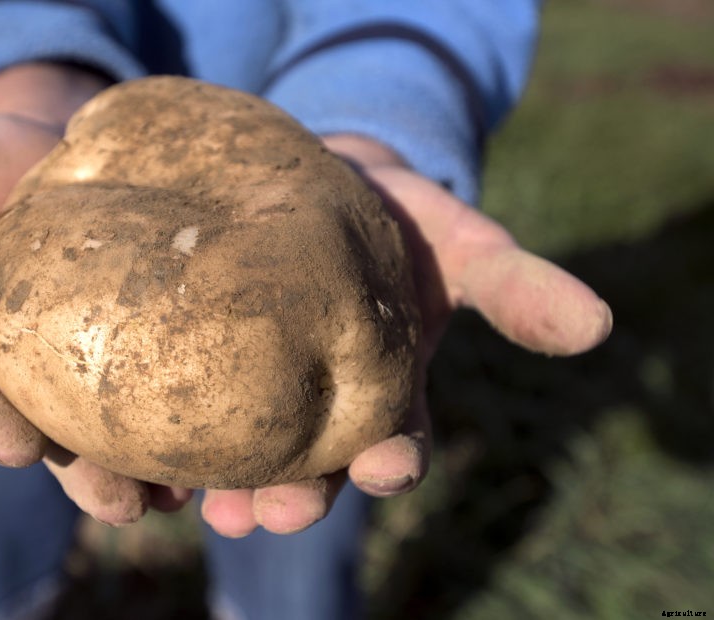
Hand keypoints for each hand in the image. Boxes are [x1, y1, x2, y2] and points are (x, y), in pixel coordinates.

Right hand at [0, 64, 193, 524]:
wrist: (66, 150)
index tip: (18, 448)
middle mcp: (44, 363)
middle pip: (65, 431)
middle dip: (88, 472)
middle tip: (124, 504)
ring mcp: (103, 356)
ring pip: (123, 429)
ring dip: (150, 468)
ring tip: (182, 496)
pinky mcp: (160, 339)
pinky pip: (176, 392)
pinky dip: (198, 424)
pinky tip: (226, 451)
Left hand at [198, 134, 612, 536]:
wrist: (313, 177)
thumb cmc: (396, 216)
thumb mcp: (461, 242)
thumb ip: (515, 285)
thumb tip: (596, 326)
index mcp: (386, 392)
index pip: (395, 444)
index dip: (394, 461)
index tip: (388, 467)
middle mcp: (323, 408)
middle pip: (313, 470)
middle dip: (300, 496)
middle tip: (275, 512)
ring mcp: (261, 393)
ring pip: (247, 460)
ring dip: (233, 491)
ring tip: (214, 509)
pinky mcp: (204, 369)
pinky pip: (186, 417)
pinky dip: (170, 448)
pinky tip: (146, 465)